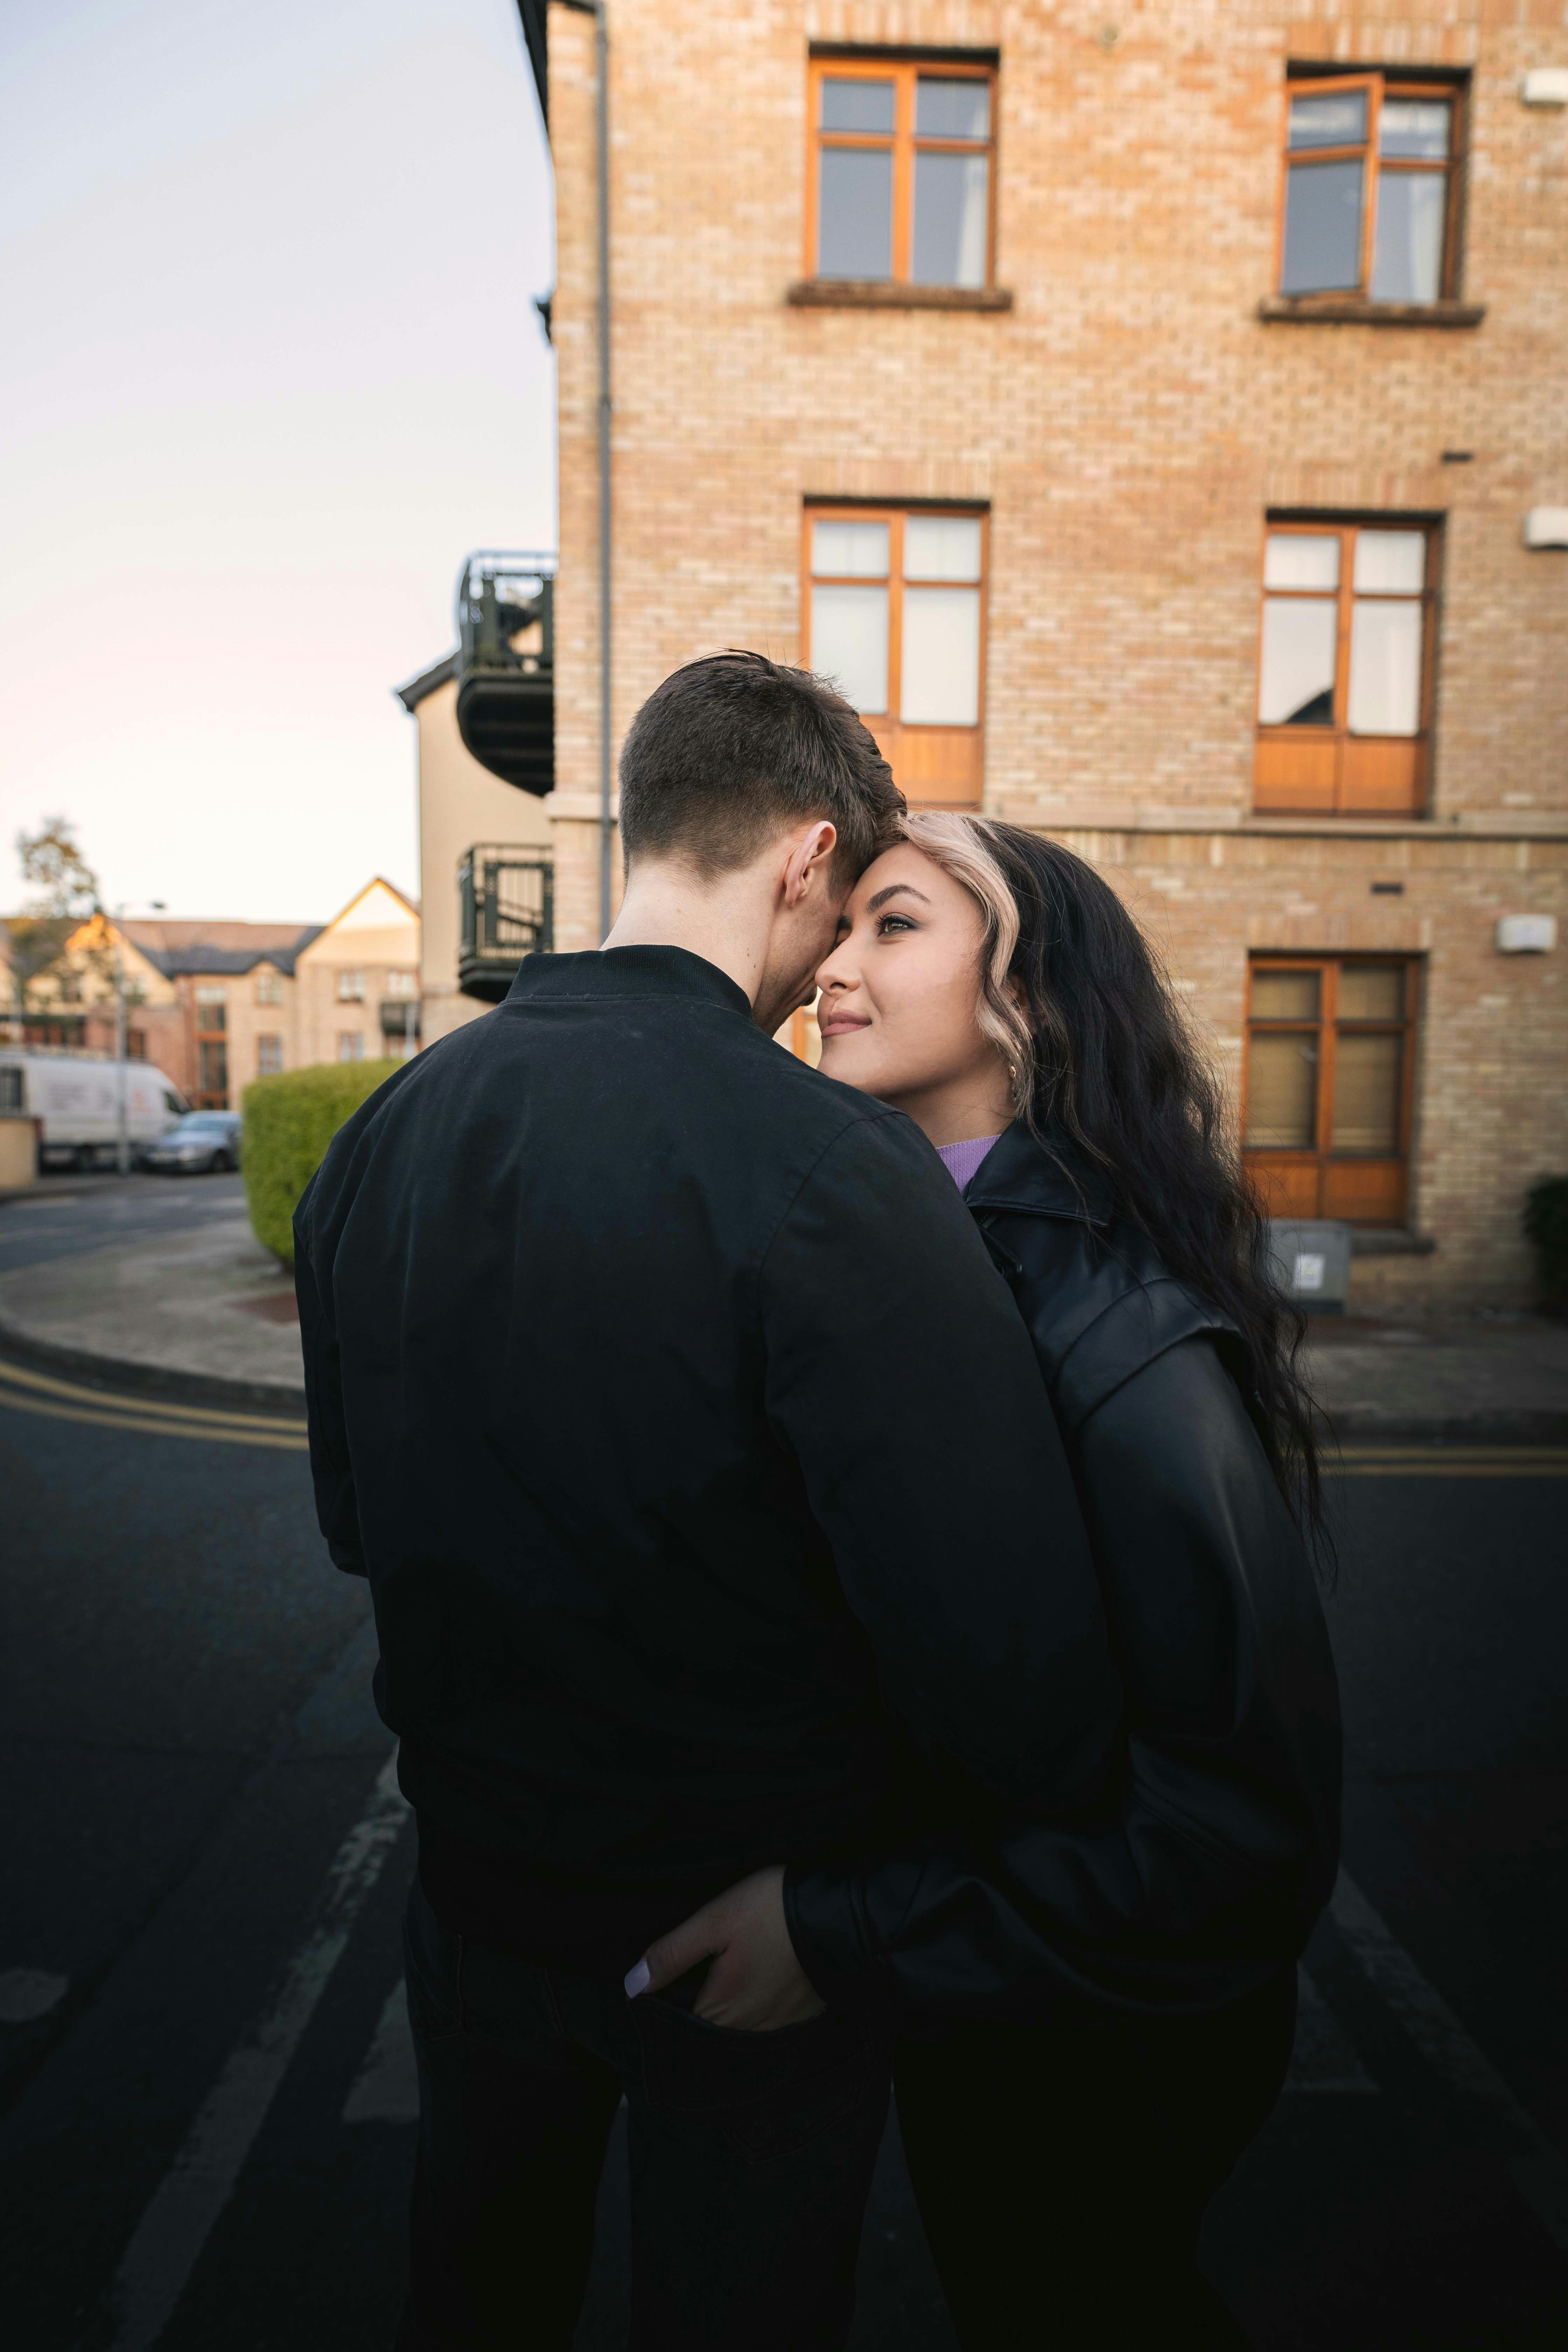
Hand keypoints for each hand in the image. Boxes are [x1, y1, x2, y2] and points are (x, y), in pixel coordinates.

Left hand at [625, 1865, 826, 2030]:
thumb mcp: (714, 1921)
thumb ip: (672, 1954)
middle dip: (696, 2006)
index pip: (676, 2025)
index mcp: (719, 2009)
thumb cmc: (772, 1913)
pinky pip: (764, 2022)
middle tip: (701, 1969)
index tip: (668, 1979)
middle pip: (706, 2029)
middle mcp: (746, 2030)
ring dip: (727, 2007)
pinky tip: (757, 1978)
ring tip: (728, 1972)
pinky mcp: (798, 2017)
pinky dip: (754, 2006)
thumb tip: (632, 1986)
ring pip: (736, 2028)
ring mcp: (776, 2027)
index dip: (665, 2004)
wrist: (838, 1914)